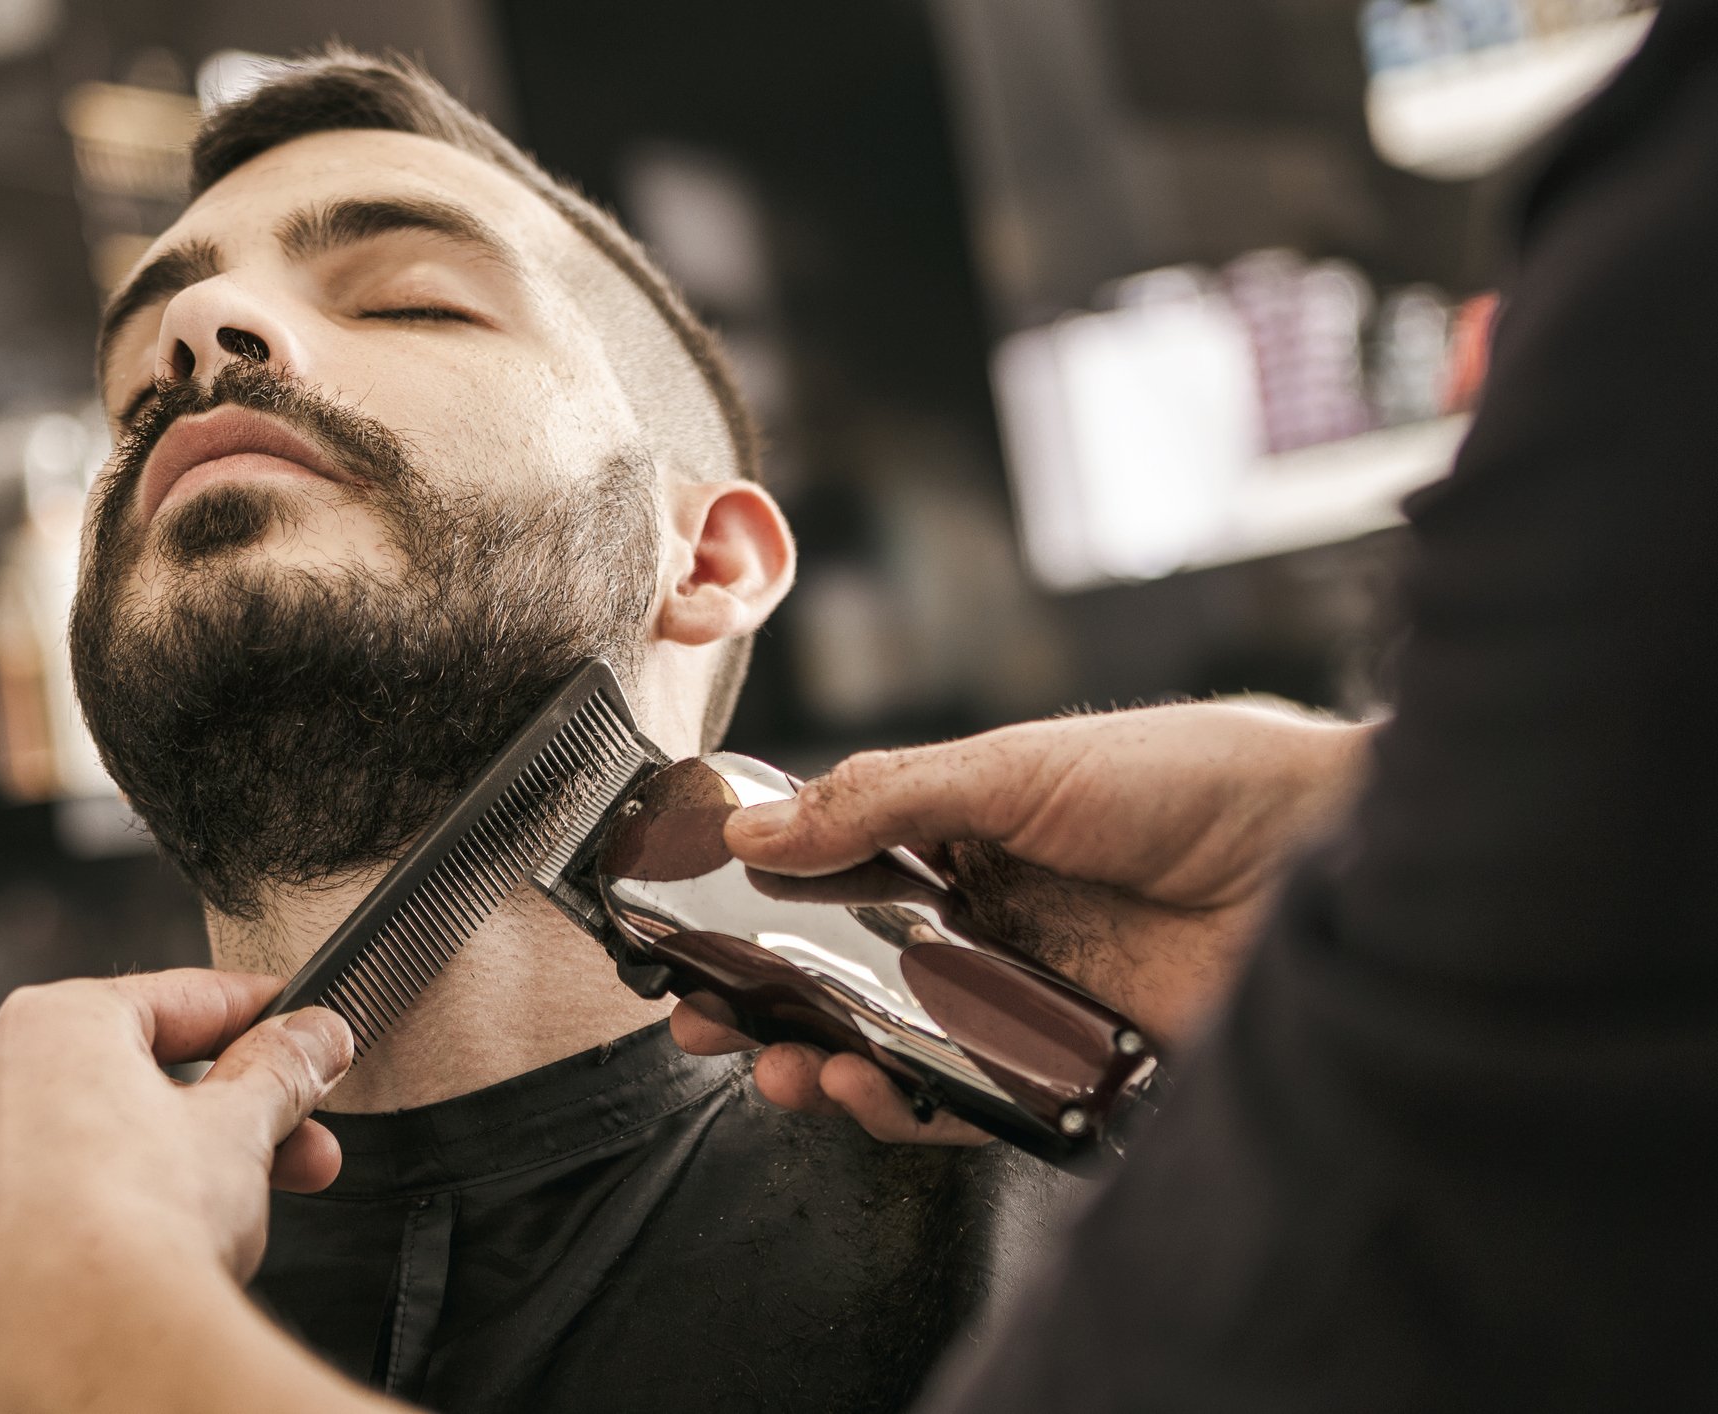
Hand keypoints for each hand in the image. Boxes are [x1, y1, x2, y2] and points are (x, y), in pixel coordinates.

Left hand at [0, 969, 352, 1410]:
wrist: (83, 1358)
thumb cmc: (140, 1224)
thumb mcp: (244, 1124)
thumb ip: (282, 1068)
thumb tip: (310, 1039)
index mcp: (50, 1032)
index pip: (174, 1000)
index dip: (251, 1014)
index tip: (294, 1028)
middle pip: (132, 1085)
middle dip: (230, 1115)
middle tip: (298, 1136)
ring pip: (83, 1159)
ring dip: (164, 1176)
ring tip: (244, 1210)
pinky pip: (40, 1236)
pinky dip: (95, 1239)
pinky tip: (153, 1262)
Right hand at [672, 702, 1372, 1141]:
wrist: (1334, 852)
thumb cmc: (1193, 778)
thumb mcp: (1018, 765)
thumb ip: (883, 797)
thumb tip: (754, 826)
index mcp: (967, 836)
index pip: (834, 878)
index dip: (758, 909)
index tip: (691, 933)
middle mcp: (988, 920)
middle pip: (850, 976)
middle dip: (769, 1005)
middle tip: (704, 1024)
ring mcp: (1026, 996)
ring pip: (897, 1047)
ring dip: (823, 1063)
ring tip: (776, 1067)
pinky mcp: (1074, 1066)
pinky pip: (971, 1099)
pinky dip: (907, 1106)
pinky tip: (862, 1090)